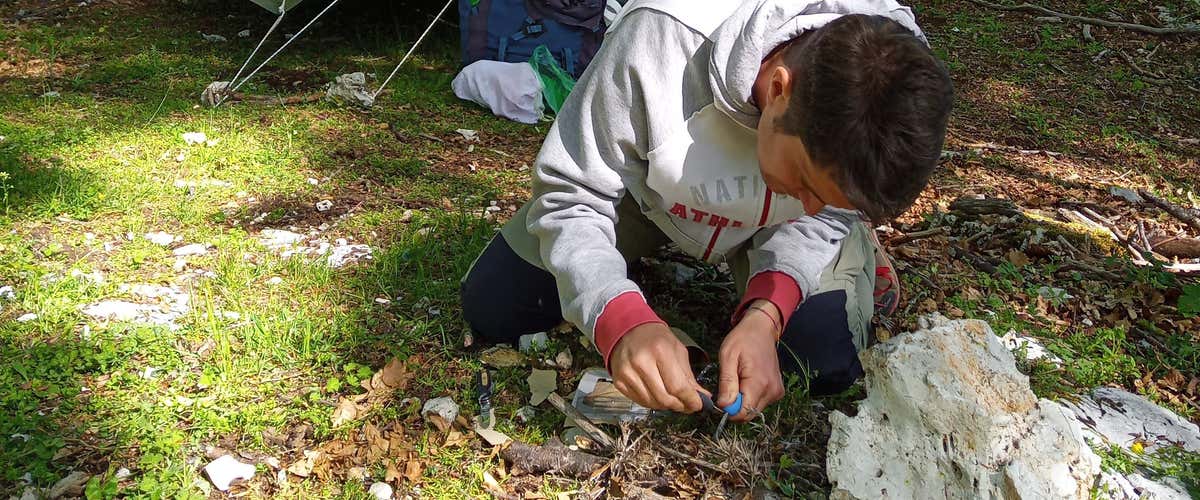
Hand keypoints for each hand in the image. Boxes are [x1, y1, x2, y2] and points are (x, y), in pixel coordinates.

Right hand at [608, 323, 705, 412]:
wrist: (627, 330)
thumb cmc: (656, 339)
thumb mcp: (677, 350)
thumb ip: (688, 376)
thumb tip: (703, 397)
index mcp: (660, 351)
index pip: (678, 386)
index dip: (691, 400)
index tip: (698, 405)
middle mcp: (641, 362)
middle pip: (665, 398)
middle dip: (680, 406)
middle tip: (687, 405)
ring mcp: (627, 373)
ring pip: (653, 403)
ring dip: (667, 406)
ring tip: (674, 400)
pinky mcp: (619, 382)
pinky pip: (640, 401)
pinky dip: (653, 403)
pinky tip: (659, 396)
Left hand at [718, 300, 784, 421]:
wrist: (761, 330)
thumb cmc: (742, 340)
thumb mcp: (728, 357)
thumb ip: (727, 383)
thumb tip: (723, 406)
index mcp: (759, 383)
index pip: (743, 413)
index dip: (728, 410)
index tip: (720, 397)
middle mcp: (772, 391)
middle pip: (749, 414)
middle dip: (735, 407)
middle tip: (726, 389)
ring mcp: (777, 392)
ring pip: (754, 410)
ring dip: (742, 402)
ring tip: (737, 381)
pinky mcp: (778, 391)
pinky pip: (760, 403)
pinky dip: (750, 398)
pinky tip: (746, 382)